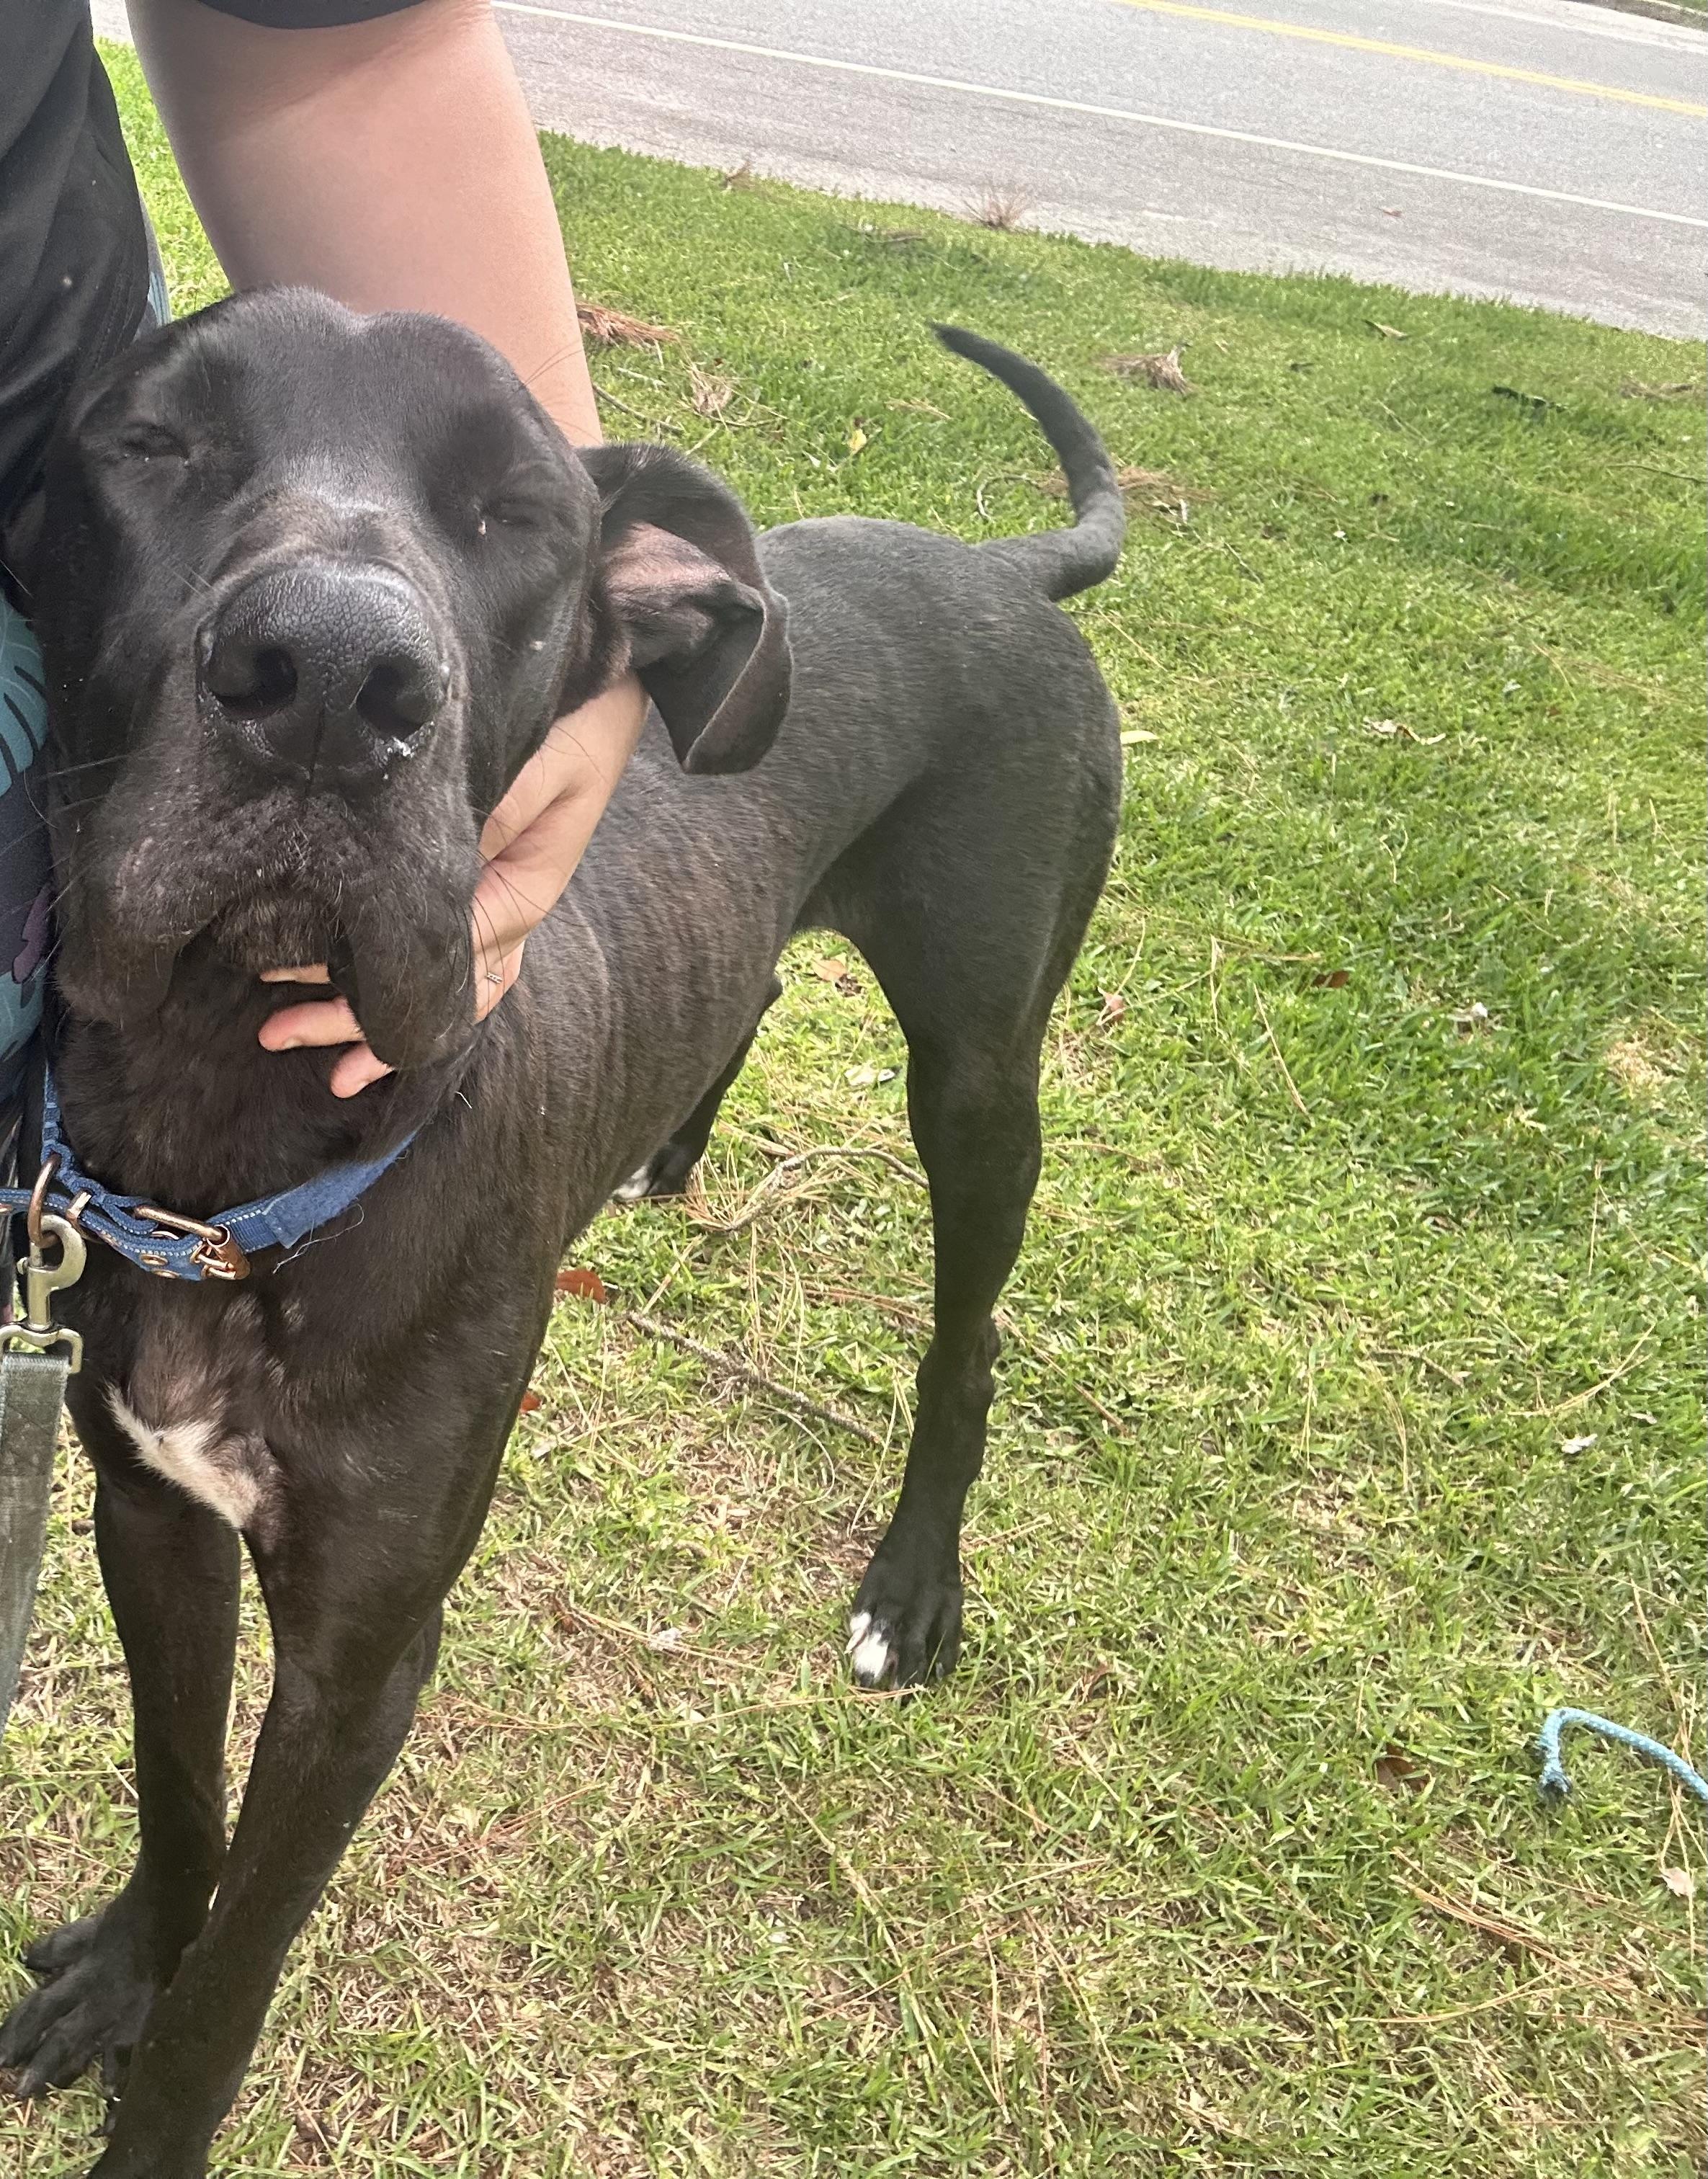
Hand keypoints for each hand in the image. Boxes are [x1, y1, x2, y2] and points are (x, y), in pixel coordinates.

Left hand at [258, 674, 646, 1095]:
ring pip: (425, 976)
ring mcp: (486, 892)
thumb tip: (422, 878)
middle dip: (352, 1021)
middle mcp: (502, 903)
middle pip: (432, 990)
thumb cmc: (573, 718)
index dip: (371, 988)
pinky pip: (425, 940)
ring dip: (358, 1012)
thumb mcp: (539, 767)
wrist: (603, 678)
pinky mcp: (468, 872)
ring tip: (285, 1033)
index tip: (294, 984)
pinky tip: (325, 989)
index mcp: (522, 887)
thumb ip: (489, 821)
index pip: (446, 964)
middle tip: (275, 1035)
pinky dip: (377, 973)